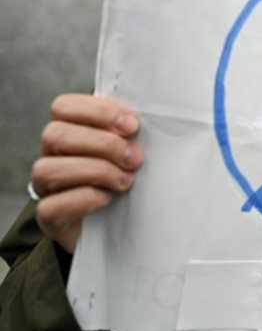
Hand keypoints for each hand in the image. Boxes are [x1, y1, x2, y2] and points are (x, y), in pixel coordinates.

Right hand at [31, 95, 142, 253]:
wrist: (119, 223)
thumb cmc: (127, 175)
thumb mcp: (130, 149)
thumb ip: (131, 132)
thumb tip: (146, 120)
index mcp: (70, 130)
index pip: (63, 107)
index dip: (97, 111)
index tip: (132, 126)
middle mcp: (51, 155)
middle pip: (55, 135)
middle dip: (102, 144)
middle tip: (134, 158)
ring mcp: (46, 186)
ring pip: (48, 169)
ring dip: (95, 171)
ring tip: (126, 180)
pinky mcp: (49, 216)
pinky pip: (51, 206)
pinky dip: (83, 198)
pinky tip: (107, 198)